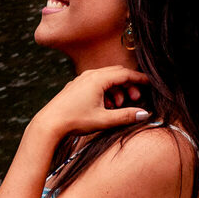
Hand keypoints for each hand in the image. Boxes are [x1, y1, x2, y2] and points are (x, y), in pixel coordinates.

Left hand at [35, 66, 151, 134]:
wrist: (49, 124)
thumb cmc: (74, 121)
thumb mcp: (103, 120)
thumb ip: (126, 116)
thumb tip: (145, 114)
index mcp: (97, 79)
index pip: (125, 74)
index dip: (139, 78)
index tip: (150, 83)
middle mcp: (88, 75)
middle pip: (116, 73)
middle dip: (128, 84)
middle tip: (135, 98)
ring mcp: (80, 80)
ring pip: (105, 79)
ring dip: (116, 90)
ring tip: (119, 106)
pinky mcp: (74, 87)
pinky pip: (95, 83)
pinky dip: (105, 91)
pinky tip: (106, 106)